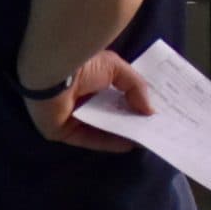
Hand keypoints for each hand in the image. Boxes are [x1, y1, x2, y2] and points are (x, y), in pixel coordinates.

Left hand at [25, 47, 153, 150]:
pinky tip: (130, 144)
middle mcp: (79, 99)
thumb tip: (151, 111)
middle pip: (108, 115)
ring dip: (124, 134)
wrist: (53, 72)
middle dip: (131, 121)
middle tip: (156, 129)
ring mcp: (69, 117)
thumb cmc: (83, 65)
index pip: (114, 96)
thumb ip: (135, 88)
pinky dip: (109, 143)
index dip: (134, 104)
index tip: (155, 113)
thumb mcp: (117, 69)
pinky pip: (89, 140)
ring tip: (149, 139)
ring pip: (100, 129)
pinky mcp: (61, 131)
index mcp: (89, 81)